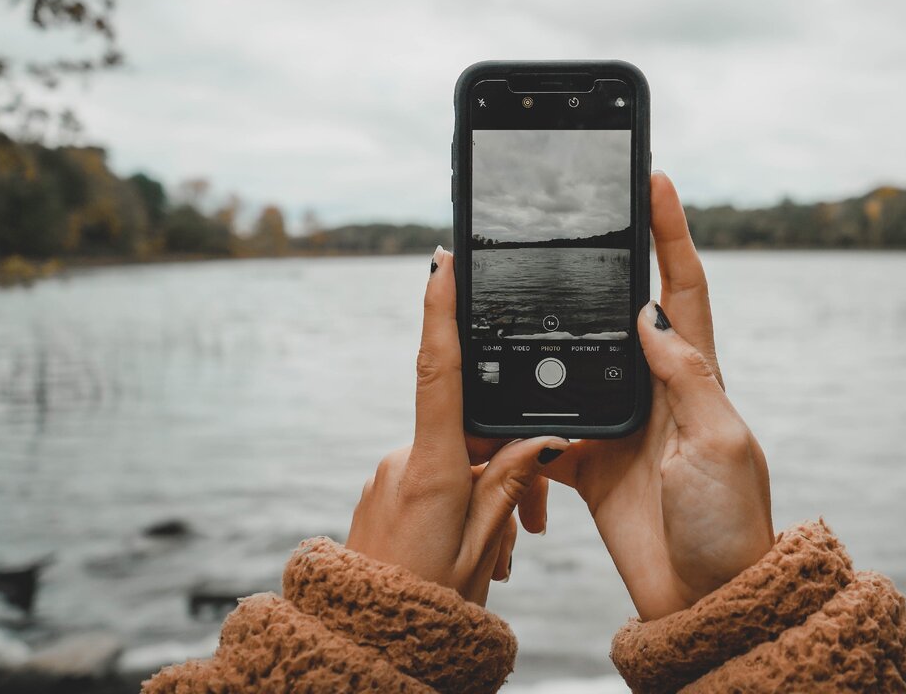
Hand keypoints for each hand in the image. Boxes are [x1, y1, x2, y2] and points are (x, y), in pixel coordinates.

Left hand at [346, 246, 568, 605]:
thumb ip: (508, 486)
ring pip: (454, 462)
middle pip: (468, 435)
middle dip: (502, 467)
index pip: (439, 373)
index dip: (440, 312)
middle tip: (525, 526)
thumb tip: (539, 440)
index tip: (442, 263)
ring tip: (495, 554)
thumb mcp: (483, 549)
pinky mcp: (381, 489)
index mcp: (431, 471)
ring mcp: (387, 475)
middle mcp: (402, 462)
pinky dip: (459, 501)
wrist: (366, 642)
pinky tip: (470, 545)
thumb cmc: (429, 607)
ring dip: (482, 495)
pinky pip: (432, 478)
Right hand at [544, 172, 773, 620]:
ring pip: (578, 362)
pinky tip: (502, 398)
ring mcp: (622, 423)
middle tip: (576, 219)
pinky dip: (524, 413)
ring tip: (524, 296)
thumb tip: (648, 314)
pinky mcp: (591, 460)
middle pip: (623, 310)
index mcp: (697, 376)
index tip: (654, 179)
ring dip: (553, 335)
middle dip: (603, 264)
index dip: (671, 232)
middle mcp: (657, 391)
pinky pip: (549, 422)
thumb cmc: (728, 521)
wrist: (703, 598)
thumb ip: (685, 376)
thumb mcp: (718, 441)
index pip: (682, 287)